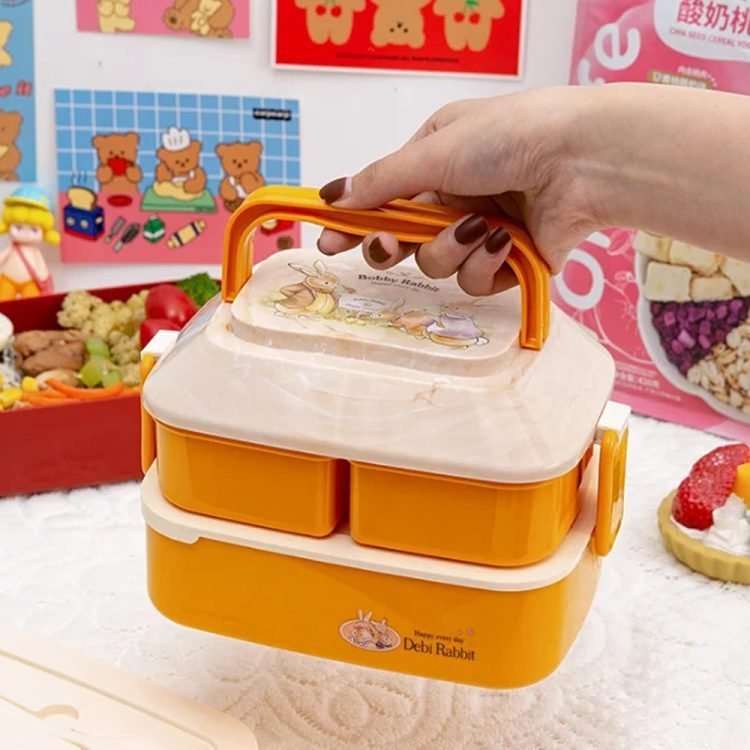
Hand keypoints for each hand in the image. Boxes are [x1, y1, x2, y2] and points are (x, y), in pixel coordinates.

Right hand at [317, 87, 598, 295]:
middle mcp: (456, 197)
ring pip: (437, 265)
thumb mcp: (435, 150)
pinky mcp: (508, 262)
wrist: (583, 161)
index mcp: (435, 160)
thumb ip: (382, 182)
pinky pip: (475, 281)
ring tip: (479, 226)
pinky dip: (486, 262)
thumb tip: (333, 196)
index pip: (383, 199)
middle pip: (403, 240)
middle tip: (387, 247)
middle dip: (394, 245)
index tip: (328, 242)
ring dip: (451, 248)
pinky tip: (506, 239)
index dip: (354, 223)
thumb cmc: (511, 137)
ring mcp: (481, 231)